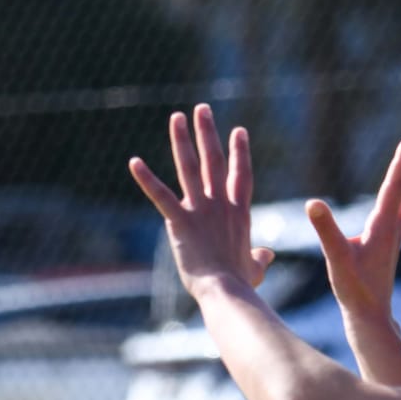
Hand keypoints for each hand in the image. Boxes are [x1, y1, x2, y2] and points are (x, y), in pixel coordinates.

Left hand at [129, 105, 273, 294]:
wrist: (226, 290)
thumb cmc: (240, 284)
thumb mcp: (255, 269)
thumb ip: (260, 258)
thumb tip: (267, 255)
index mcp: (239, 213)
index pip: (241, 174)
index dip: (240, 152)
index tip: (238, 130)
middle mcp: (220, 204)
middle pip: (214, 159)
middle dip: (207, 132)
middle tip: (202, 109)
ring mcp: (200, 210)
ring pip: (189, 167)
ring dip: (182, 140)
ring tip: (177, 117)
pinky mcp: (180, 221)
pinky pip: (160, 195)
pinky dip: (146, 179)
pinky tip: (133, 162)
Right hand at [309, 137, 400, 328]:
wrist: (371, 316)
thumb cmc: (354, 289)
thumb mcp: (336, 258)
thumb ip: (325, 230)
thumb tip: (312, 203)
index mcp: (381, 228)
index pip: (393, 188)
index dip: (400, 163)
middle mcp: (392, 230)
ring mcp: (392, 240)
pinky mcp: (388, 248)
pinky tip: (400, 202)